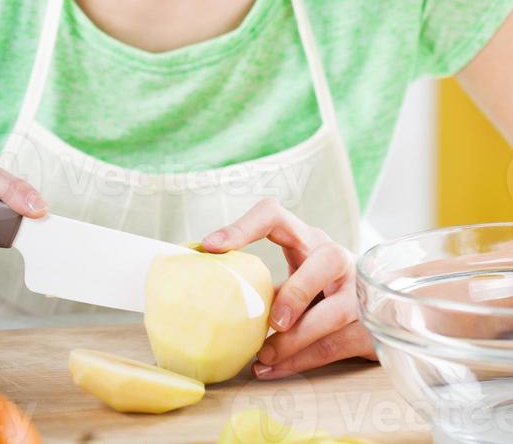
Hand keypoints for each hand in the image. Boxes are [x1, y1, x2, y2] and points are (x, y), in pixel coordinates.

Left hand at [201, 198, 376, 378]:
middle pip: (326, 260)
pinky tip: (276, 370)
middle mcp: (338, 258)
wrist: (378, 311)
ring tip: (264, 358)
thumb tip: (207, 298)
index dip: (243, 226)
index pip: (275, 215)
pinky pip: (337, 345)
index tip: (210, 247)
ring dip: (295, 341)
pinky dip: (302, 361)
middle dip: (298, 291)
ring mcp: (360, 291)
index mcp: (308, 238)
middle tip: (272, 322)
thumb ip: (263, 284)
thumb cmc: (317, 293)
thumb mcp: (293, 277)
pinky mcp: (371, 325)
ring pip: (333, 312)